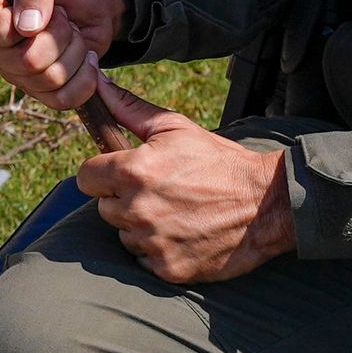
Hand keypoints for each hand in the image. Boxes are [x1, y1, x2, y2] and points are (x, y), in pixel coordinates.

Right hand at [0, 0, 125, 112]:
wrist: (96, 2)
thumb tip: (25, 27)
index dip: (26, 25)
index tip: (46, 9)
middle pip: (25, 61)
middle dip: (60, 37)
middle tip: (65, 19)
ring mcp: (12, 71)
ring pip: (47, 80)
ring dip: (74, 54)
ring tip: (74, 34)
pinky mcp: (36, 91)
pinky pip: (61, 100)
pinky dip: (84, 78)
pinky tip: (85, 59)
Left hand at [74, 82, 293, 285]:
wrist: (266, 203)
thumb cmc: (219, 161)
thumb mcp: (176, 128)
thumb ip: (130, 109)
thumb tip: (98, 84)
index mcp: (134, 171)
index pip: (86, 177)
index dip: (101, 173)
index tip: (120, 173)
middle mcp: (138, 209)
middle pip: (104, 207)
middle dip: (123, 199)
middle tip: (158, 191)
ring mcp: (152, 242)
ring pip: (124, 234)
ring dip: (140, 226)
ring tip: (174, 212)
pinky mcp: (167, 268)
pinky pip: (144, 259)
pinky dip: (158, 250)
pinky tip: (183, 233)